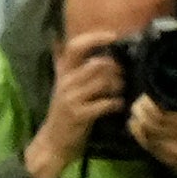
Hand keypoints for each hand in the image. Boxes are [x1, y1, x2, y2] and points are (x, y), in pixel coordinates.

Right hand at [25, 29, 129, 177]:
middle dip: (117, 69)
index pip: (76, 47)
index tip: (114, 36)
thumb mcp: (63, 84)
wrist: (53, 141)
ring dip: (119, 86)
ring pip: (104, 81)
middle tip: (123, 77)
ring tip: (120, 91)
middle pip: (99, 64)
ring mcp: (71, 98)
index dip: (95, 38)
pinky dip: (117, 103)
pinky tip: (118, 106)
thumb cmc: (65, 110)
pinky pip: (105, 103)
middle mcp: (66, 82)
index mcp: (64, 72)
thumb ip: (66, 63)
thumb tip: (58, 39)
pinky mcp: (79, 115)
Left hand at [128, 87, 176, 177]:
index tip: (149, 93)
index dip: (150, 102)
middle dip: (141, 109)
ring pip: (146, 135)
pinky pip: (148, 147)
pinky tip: (137, 127)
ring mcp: (171, 150)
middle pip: (150, 122)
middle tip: (141, 100)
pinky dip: (139, 136)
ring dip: (138, 122)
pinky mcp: (168, 161)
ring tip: (136, 112)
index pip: (162, 112)